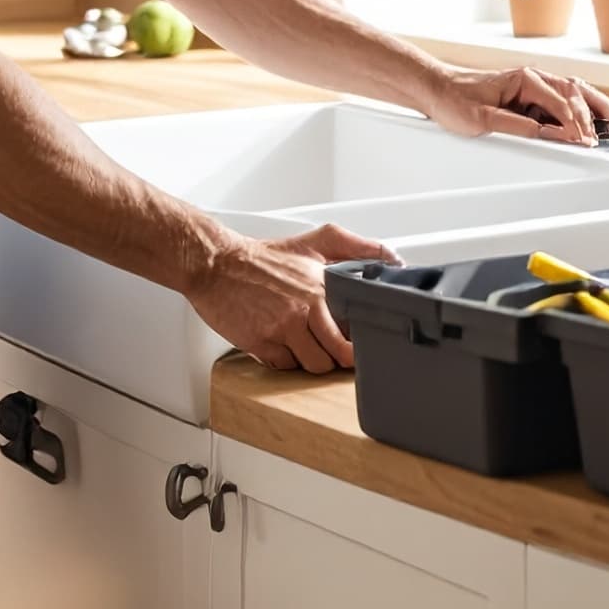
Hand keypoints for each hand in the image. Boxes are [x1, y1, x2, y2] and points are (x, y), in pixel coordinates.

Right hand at [186, 224, 397, 373]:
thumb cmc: (264, 257)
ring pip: (315, 366)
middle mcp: (306, 309)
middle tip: (334, 350)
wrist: (215, 263)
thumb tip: (394, 257)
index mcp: (323, 287)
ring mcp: (283, 328)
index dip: (363, 337)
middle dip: (340, 357)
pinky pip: (285, 366)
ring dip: (312, 360)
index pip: (359, 327)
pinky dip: (285, 360)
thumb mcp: (315, 241)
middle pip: (342, 355)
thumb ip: (357, 247)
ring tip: (304, 343)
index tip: (362, 339)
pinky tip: (280, 342)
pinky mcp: (261, 343)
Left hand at [423, 65, 608, 146]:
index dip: (575, 123)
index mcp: (526, 79)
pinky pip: (566, 103)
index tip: (584, 141)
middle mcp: (535, 79)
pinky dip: (584, 112)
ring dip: (600, 109)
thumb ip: (517, 127)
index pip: (561, 101)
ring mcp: (536, 88)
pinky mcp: (533, 99)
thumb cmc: (456, 99)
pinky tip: (596, 124)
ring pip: (577, 95)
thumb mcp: (483, 119)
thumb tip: (546, 135)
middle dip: (601, 112)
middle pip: (579, 92)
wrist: (439, 91)